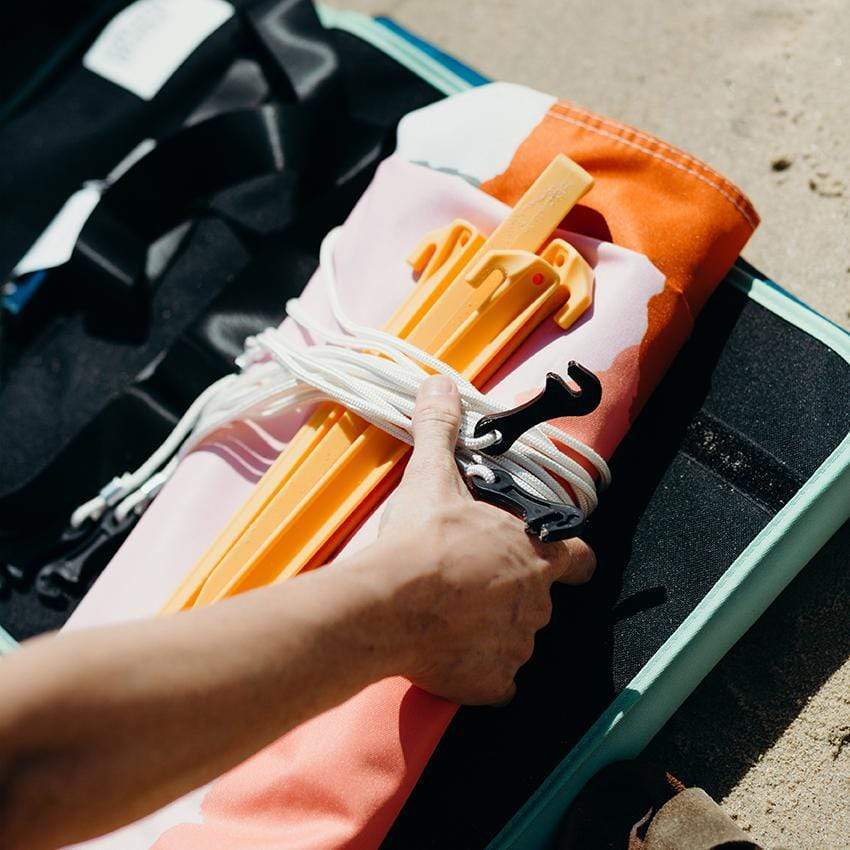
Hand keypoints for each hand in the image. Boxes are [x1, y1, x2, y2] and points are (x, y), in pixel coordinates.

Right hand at [376, 374, 595, 704]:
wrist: (390, 604)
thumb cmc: (421, 541)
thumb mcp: (433, 478)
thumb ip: (441, 431)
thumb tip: (439, 383)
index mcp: (532, 552)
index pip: (578, 557)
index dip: (571, 557)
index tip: (562, 558)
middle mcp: (536, 601)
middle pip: (538, 600)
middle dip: (510, 593)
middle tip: (468, 584)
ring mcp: (517, 646)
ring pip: (515, 640)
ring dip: (491, 631)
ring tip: (450, 618)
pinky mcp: (492, 684)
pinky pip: (494, 683)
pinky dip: (478, 674)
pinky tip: (449, 657)